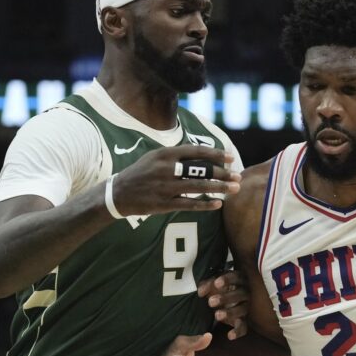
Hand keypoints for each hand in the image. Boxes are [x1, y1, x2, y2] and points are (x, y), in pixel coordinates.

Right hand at [111, 145, 240, 215]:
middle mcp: (166, 169)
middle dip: (222, 173)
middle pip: (201, 170)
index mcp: (165, 154)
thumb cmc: (141, 173)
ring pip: (198, 187)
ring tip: (235, 189)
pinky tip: (218, 204)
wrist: (118, 194)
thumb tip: (203, 155)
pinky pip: (189, 204)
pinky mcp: (163, 204)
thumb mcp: (155, 157)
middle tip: (238, 176)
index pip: (196, 151)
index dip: (215, 154)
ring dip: (219, 188)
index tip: (230, 158)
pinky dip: (205, 204)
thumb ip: (177, 155)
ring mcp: (165, 187)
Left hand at [198, 270, 249, 339]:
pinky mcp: (244, 320)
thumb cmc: (219, 288)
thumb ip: (206, 285)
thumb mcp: (212, 284)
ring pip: (242, 310)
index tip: (216, 284)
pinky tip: (229, 336)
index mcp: (238, 280)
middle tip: (210, 302)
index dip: (227, 280)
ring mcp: (245, 307)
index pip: (236, 277)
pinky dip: (238, 332)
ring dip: (230, 313)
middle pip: (240, 294)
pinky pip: (244, 327)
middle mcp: (245, 292)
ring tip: (217, 315)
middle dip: (226, 298)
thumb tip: (201, 292)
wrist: (225, 300)